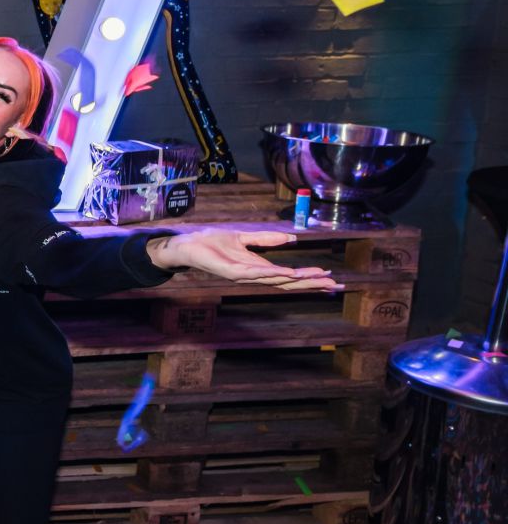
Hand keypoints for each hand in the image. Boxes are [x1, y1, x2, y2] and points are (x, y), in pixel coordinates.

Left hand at [147, 230, 342, 291]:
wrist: (187, 246)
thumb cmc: (212, 243)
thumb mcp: (244, 238)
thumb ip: (266, 239)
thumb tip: (292, 238)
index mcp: (259, 267)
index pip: (290, 275)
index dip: (311, 277)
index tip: (332, 278)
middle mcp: (254, 274)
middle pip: (288, 282)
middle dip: (312, 283)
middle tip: (335, 285)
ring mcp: (243, 275)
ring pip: (275, 279)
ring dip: (297, 278)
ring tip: (318, 277)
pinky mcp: (231, 271)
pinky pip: (254, 273)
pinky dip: (270, 273)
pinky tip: (286, 272)